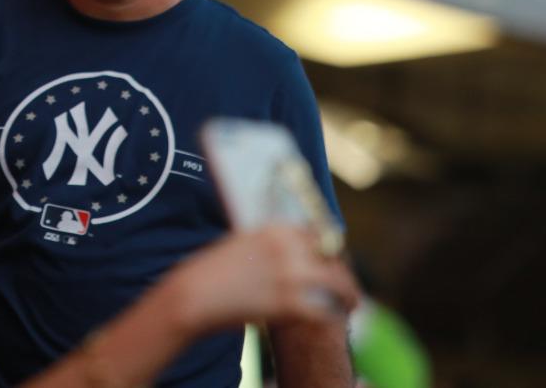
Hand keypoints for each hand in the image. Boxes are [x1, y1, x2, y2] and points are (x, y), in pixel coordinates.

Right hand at [169, 225, 359, 333]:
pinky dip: (333, 314)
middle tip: (347, 283)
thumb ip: (273, 244)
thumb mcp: (244, 243)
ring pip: (338, 282)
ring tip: (351, 302)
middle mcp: (288, 247)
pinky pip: (326, 309)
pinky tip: (334, 317)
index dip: (331, 247)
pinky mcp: (290, 303)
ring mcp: (291, 275)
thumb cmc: (214, 271)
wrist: (194, 294)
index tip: (334, 257)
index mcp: (275, 229)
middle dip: (343, 270)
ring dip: (348, 294)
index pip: (319, 231)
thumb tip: (296, 250)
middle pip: (334, 255)